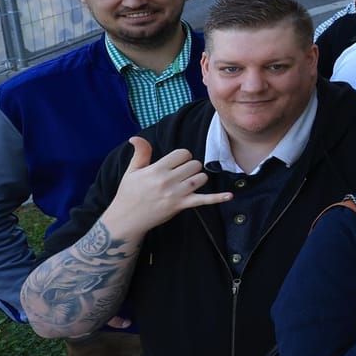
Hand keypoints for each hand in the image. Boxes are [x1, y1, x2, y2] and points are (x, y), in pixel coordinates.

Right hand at [100, 137, 231, 237]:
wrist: (126, 219)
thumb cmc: (128, 193)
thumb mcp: (132, 171)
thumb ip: (140, 153)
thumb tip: (135, 137)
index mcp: (156, 169)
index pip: (182, 153)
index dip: (183, 156)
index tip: (176, 163)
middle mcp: (167, 180)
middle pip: (194, 164)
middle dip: (191, 167)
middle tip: (181, 174)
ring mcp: (176, 194)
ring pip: (201, 178)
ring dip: (199, 178)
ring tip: (188, 183)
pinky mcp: (181, 205)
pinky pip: (203, 200)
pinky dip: (217, 198)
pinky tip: (230, 196)